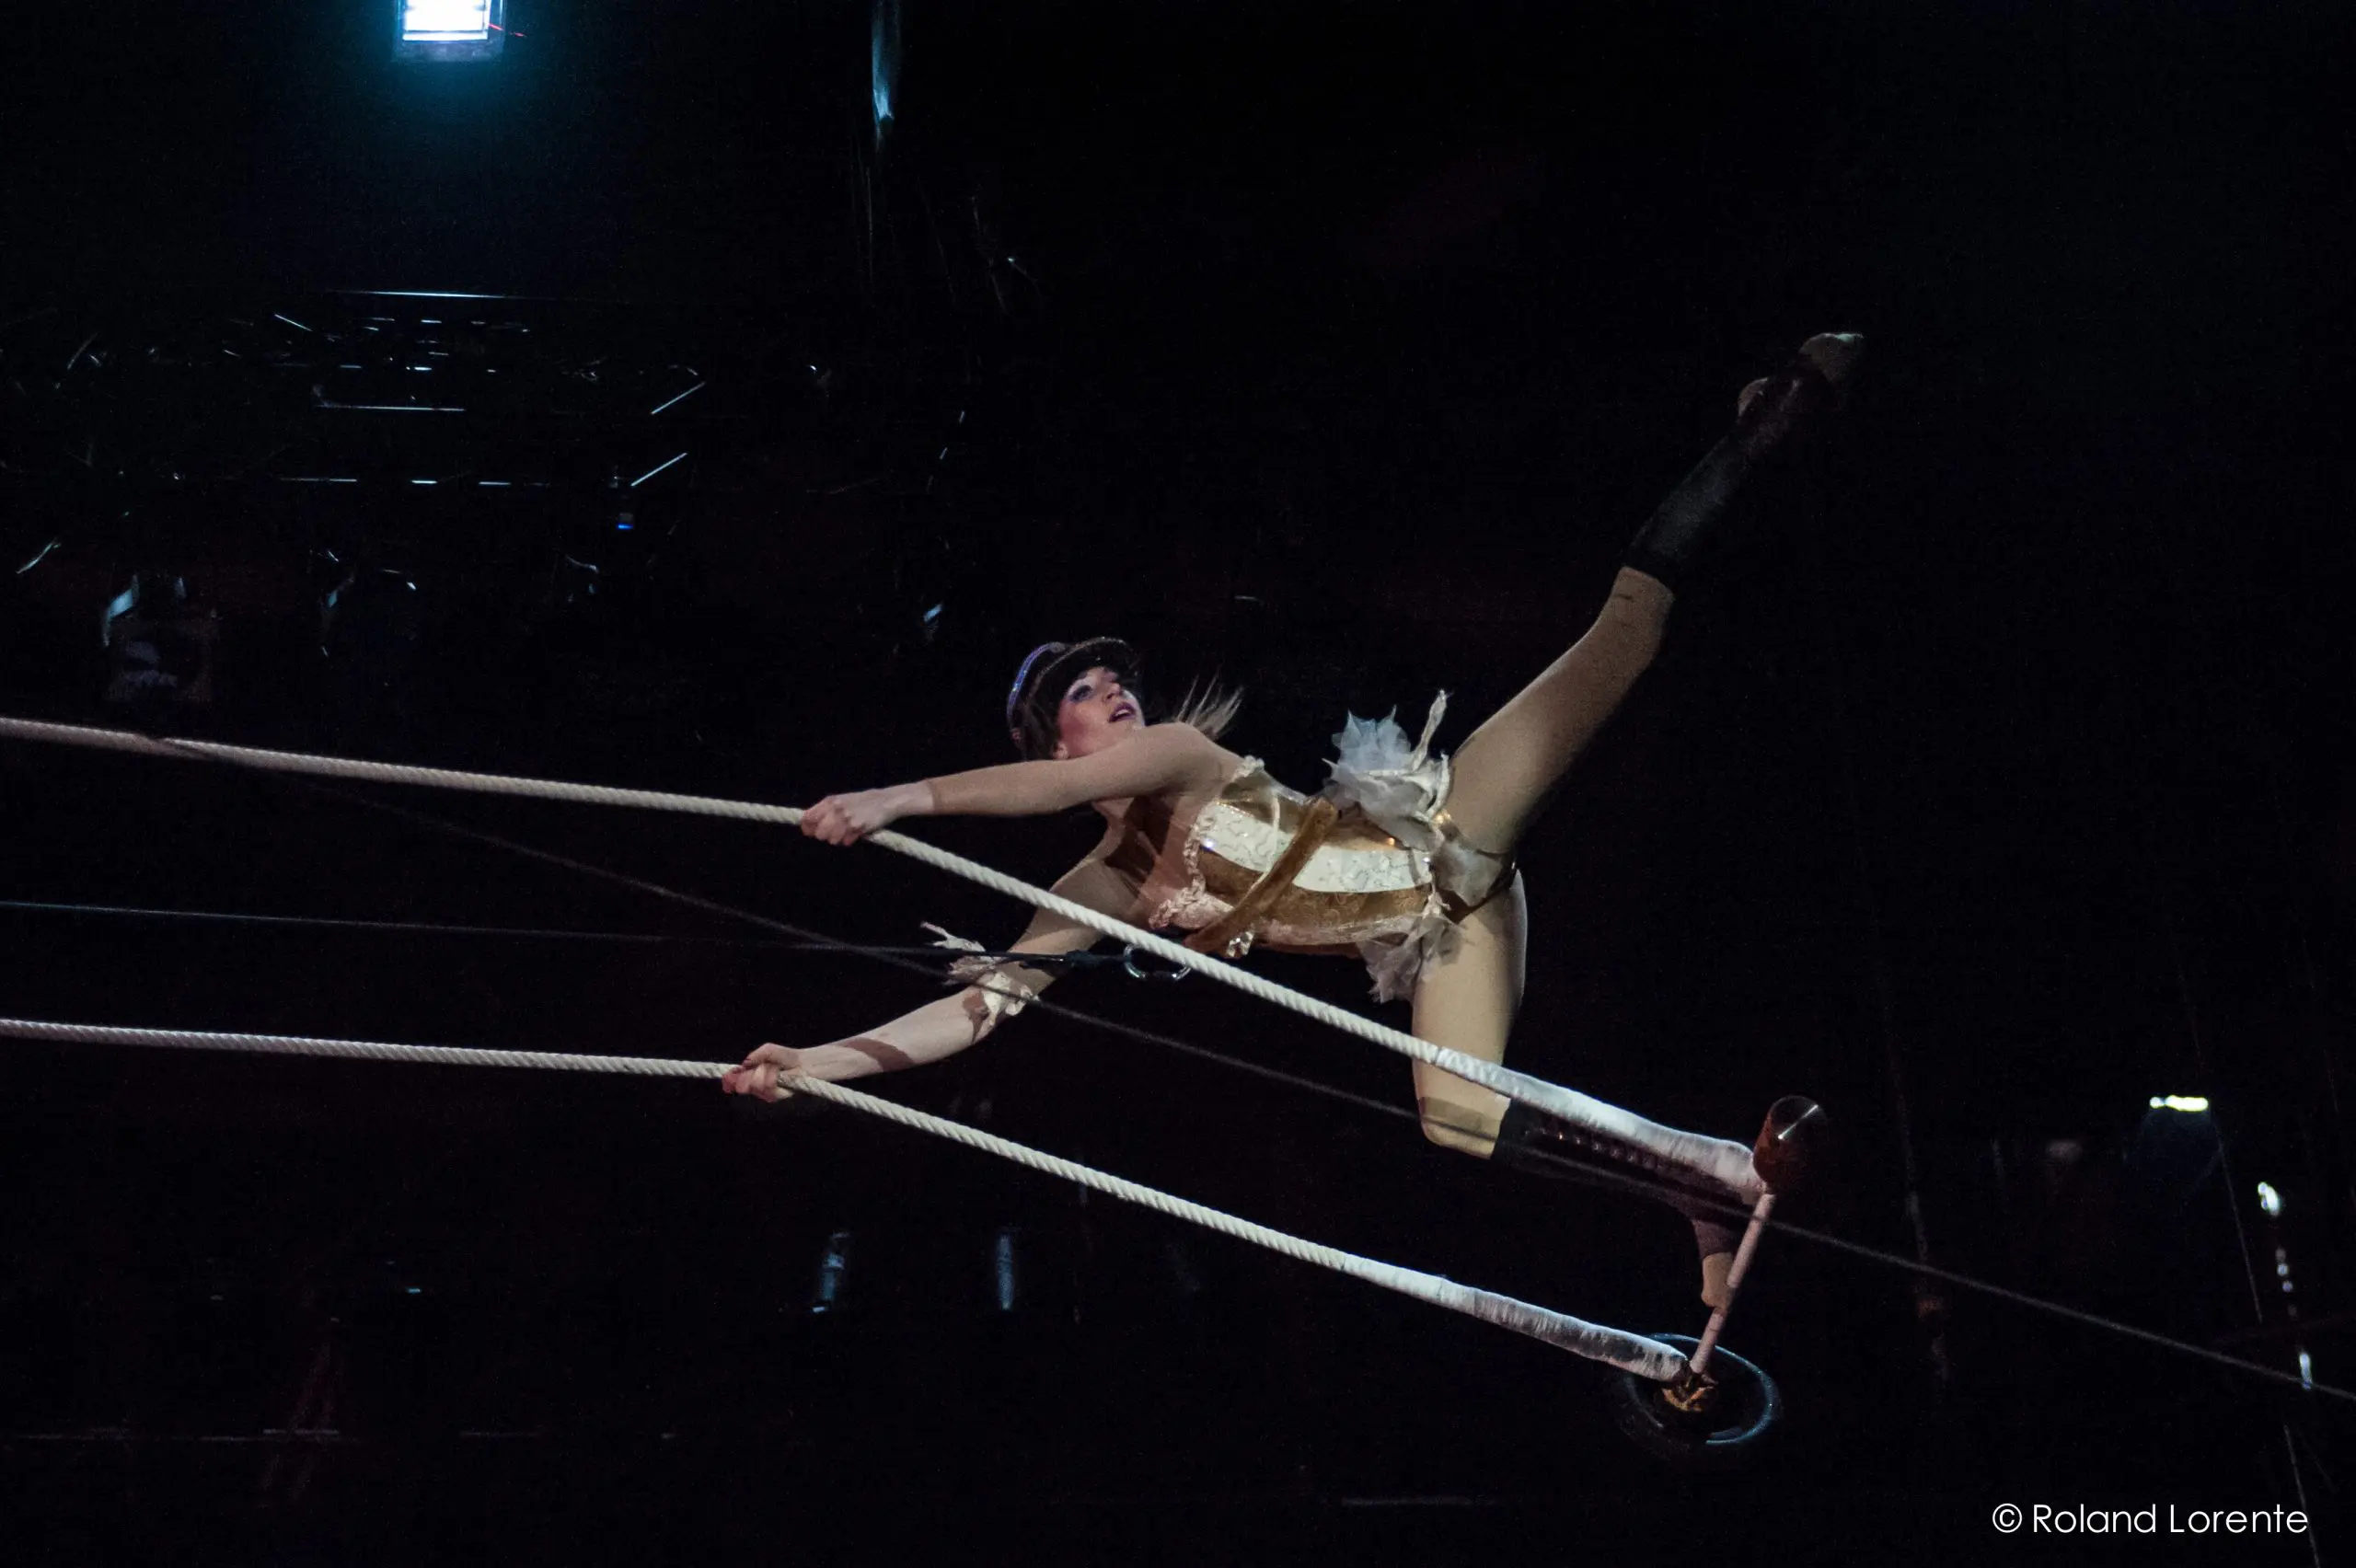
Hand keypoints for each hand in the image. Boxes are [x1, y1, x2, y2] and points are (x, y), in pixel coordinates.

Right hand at [721, 1043, 801, 1101]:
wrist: (805, 1064)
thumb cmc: (787, 1057)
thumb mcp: (769, 1050)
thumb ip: (757, 1054)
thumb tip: (745, 1063)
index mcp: (752, 1074)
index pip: (736, 1080)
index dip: (729, 1081)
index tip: (727, 1080)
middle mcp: (757, 1085)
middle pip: (743, 1085)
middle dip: (746, 1076)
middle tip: (756, 1069)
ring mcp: (766, 1092)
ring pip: (756, 1085)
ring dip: (764, 1073)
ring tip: (774, 1068)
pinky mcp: (776, 1096)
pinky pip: (768, 1087)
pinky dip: (772, 1077)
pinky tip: (778, 1073)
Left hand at [799, 783, 925, 845]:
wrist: (884, 801)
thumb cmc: (860, 801)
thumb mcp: (840, 800)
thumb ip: (824, 810)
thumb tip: (808, 824)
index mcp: (829, 801)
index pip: (808, 818)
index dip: (807, 828)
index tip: (809, 832)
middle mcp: (836, 809)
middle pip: (819, 833)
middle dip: (824, 836)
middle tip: (832, 833)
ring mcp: (847, 819)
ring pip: (832, 840)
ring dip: (838, 839)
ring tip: (846, 832)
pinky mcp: (857, 827)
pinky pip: (846, 842)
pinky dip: (849, 840)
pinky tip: (856, 832)